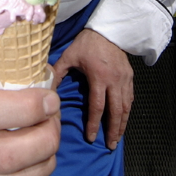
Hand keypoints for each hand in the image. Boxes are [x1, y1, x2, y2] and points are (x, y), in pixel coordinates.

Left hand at [52, 27, 132, 148]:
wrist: (108, 29)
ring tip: (118, 138)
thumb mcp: (70, 55)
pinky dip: (127, 111)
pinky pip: (130, 98)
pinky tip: (123, 120)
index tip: (92, 138)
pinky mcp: (130, 77)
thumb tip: (46, 89)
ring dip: (122, 124)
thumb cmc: (87, 43)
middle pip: (116, 111)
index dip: (95, 124)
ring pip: (126, 107)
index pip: (98, 106)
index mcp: (99, 77)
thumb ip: (58, 72)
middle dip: (113, 130)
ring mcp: (124, 79)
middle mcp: (114, 81)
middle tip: (110, 146)